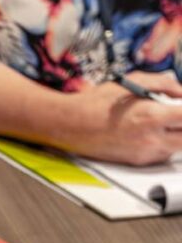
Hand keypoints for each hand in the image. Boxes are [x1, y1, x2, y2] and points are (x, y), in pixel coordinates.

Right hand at [53, 72, 181, 164]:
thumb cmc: (96, 103)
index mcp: (151, 117)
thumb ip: (164, 84)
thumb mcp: (133, 81)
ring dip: (178, 136)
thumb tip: (180, 90)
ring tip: (169, 123)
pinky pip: (161, 155)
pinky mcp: (135, 161)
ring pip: (176, 149)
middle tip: (178, 116)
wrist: (70, 125)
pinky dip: (166, 144)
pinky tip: (156, 133)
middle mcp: (149, 140)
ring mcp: (143, 154)